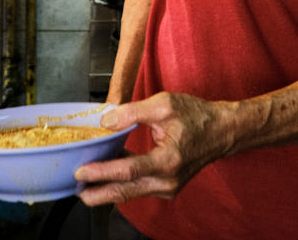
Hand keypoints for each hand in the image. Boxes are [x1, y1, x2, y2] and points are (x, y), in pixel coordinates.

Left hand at [74, 93, 234, 205]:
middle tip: (76, 191)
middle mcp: (168, 180)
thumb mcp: (164, 104)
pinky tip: (106, 176)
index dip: (102, 172)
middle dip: (98, 193)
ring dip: (107, 190)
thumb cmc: (197, 116)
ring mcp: (168, 187)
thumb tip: (106, 120)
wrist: (222, 131)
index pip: (128, 171)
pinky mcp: (166, 187)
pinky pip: (139, 187)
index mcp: (168, 160)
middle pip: (126, 191)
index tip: (82, 172)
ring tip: (84, 185)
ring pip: (131, 192)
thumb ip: (132, 112)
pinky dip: (121, 184)